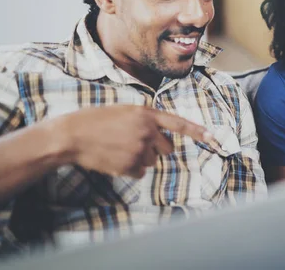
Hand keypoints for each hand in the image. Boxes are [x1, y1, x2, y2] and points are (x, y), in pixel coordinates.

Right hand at [53, 105, 211, 177]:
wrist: (72, 135)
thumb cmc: (95, 120)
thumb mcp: (124, 111)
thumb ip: (144, 120)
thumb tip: (159, 136)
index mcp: (146, 114)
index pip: (177, 123)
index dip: (196, 131)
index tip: (213, 138)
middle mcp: (147, 131)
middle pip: (167, 148)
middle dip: (156, 149)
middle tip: (134, 143)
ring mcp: (139, 149)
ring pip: (152, 161)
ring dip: (139, 158)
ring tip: (118, 149)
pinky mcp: (130, 165)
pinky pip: (140, 172)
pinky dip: (129, 169)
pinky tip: (114, 159)